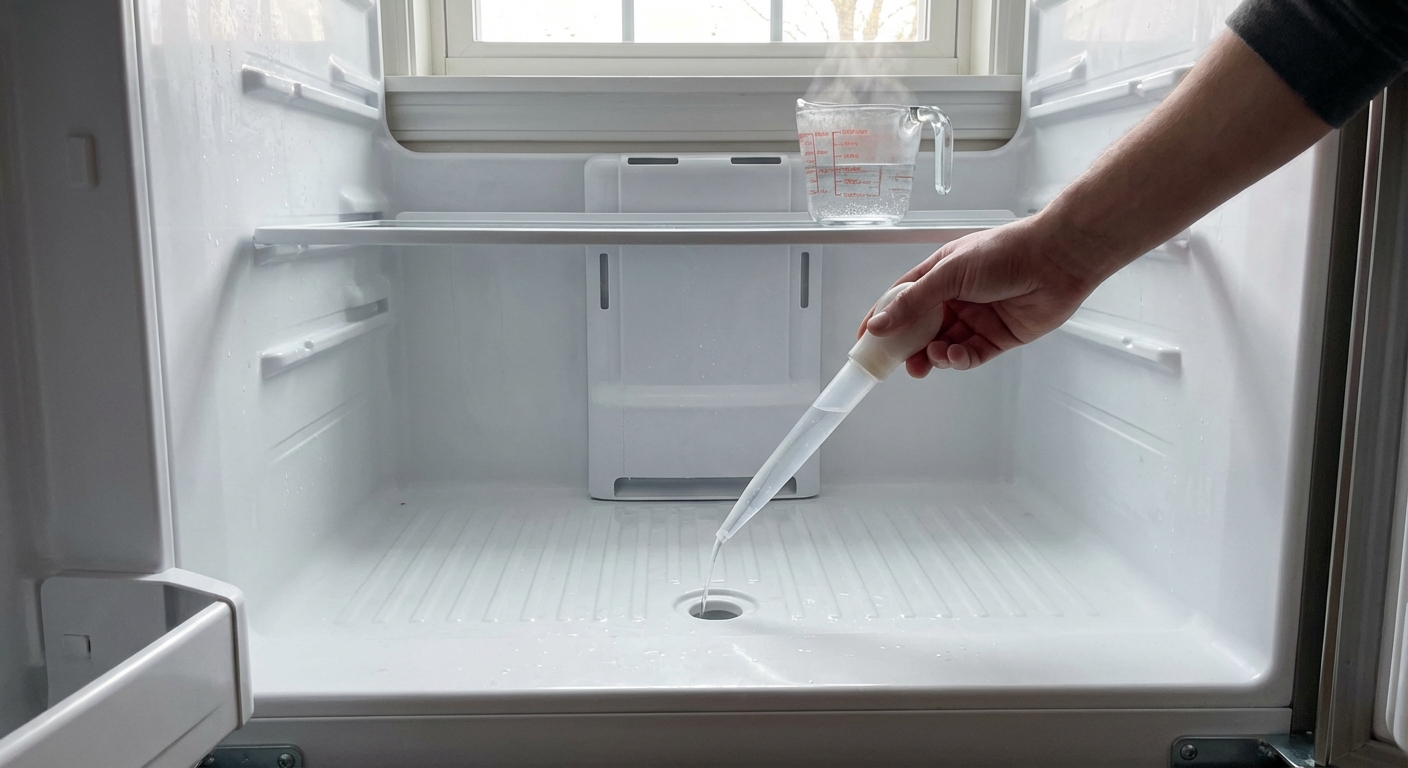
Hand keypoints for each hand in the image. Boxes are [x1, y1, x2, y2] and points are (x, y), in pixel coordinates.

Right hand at [858, 217, 1099, 375]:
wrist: (1057, 260)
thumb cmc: (1003, 254)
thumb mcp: (949, 274)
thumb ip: (913, 303)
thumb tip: (878, 324)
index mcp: (941, 274)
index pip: (902, 299)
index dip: (882, 318)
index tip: (865, 340)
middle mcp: (957, 296)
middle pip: (922, 328)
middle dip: (908, 347)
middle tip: (896, 363)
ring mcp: (977, 318)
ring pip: (944, 344)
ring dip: (933, 354)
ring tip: (930, 358)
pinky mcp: (998, 337)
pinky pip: (970, 354)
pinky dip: (958, 359)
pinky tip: (954, 355)